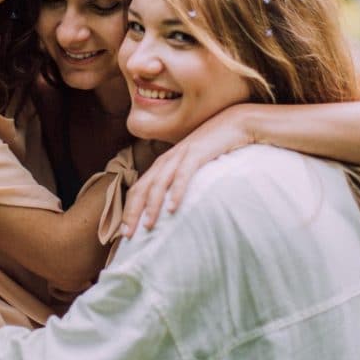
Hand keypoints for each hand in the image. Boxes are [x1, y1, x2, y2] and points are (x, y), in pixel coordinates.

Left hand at [121, 105, 254, 235]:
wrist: (235, 123)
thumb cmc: (214, 148)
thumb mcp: (193, 167)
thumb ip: (181, 181)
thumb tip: (174, 208)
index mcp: (164, 164)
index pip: (139, 189)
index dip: (129, 210)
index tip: (124, 232)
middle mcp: (167, 159)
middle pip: (142, 187)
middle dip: (132, 212)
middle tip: (127, 235)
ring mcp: (180, 155)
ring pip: (159, 183)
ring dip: (151, 206)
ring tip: (148, 226)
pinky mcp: (197, 153)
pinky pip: (183, 174)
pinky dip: (176, 191)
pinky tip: (173, 208)